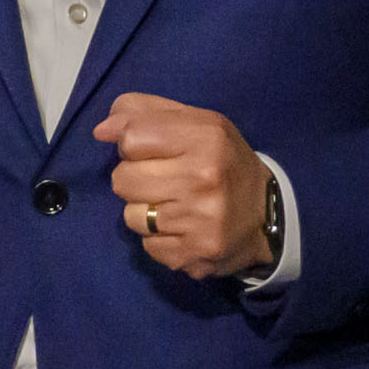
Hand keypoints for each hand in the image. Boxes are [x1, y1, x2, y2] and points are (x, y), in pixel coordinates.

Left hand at [96, 93, 272, 280]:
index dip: (134, 144)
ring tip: (174, 206)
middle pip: (122, 179)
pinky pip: (146, 245)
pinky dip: (159, 238)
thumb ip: (145, 114)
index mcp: (207, 138)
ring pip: (129, 215)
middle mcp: (204, 179)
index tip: (154, 150)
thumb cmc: (222, 162)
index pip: (131, 138)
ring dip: (145, 211)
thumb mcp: (196, 124)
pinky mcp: (193, 255)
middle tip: (165, 180)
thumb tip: (102, 130)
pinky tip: (183, 229)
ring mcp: (199, 221)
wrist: (266, 217)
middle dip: (136, 178)